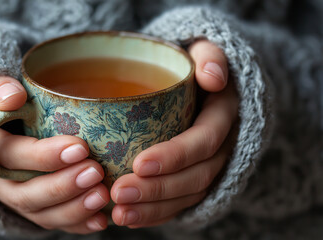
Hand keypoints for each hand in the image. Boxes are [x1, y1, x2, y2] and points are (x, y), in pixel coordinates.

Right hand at [0, 76, 108, 233]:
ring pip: (39, 213)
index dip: (43, 156)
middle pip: (25, 193)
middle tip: (95, 172)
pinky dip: (76, 224)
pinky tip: (100, 220)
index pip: (9, 156)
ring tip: (102, 195)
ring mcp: (14, 197)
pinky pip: (51, 222)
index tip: (80, 147)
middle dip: (62, 186)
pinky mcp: (32, 207)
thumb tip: (12, 96)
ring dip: (72, 208)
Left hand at [110, 40, 238, 226]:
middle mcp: (221, 148)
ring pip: (186, 197)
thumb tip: (213, 78)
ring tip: (119, 214)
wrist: (200, 88)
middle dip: (157, 189)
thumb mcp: (205, 50)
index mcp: (223, 117)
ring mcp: (209, 167)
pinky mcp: (194, 180)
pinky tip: (129, 219)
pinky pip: (180, 204)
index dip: (175, 156)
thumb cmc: (192, 68)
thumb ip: (210, 56)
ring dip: (153, 209)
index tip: (138, 164)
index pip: (203, 141)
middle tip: (118, 193)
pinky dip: (155, 215)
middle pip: (194, 177)